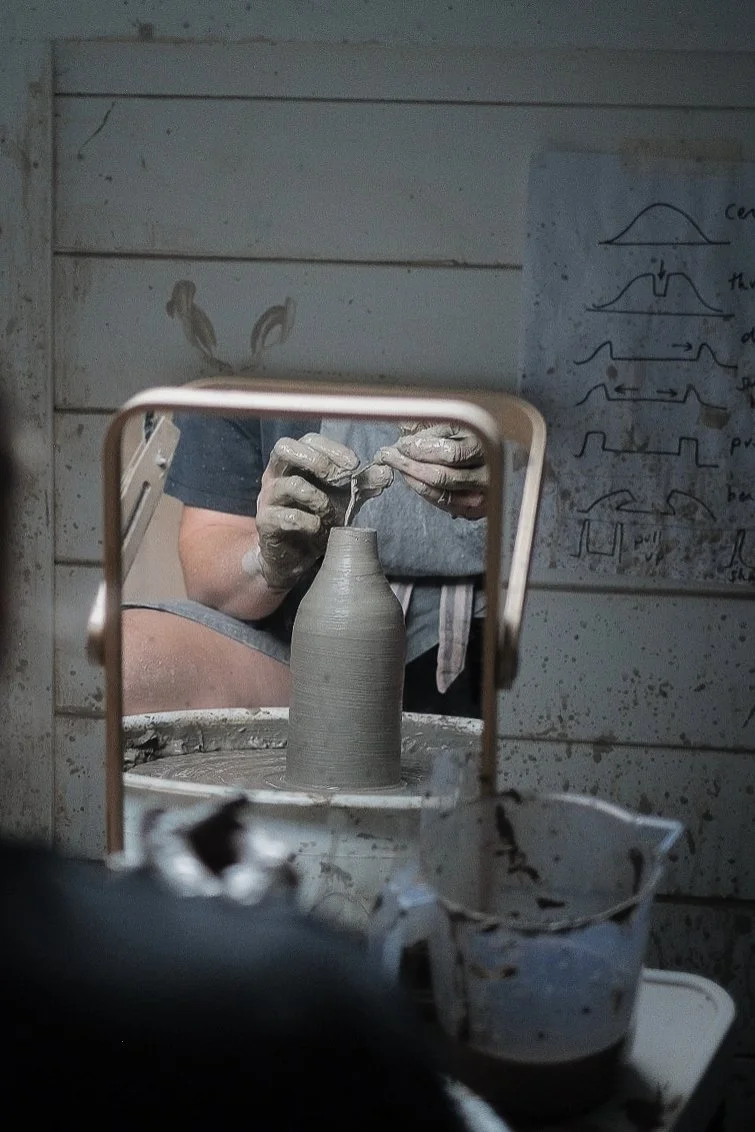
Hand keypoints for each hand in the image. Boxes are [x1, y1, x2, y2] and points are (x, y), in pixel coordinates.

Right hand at [250, 434, 389, 589]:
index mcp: (294, 463)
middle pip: (284, 448)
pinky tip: (319, 530)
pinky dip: (308, 522)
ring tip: (332, 514)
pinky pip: (285, 516)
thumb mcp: (344, 500)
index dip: (332, 448)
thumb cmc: (317, 520)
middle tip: (340, 479)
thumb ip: (364, 485)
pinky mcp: (266, 523)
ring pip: (289, 484)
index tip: (355, 465)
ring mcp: (268, 498)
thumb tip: (387, 471)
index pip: (308, 440)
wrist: (296, 558)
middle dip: (317, 460)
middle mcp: (276, 475)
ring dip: (318, 498)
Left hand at [376, 423, 486, 519]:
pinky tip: (413, 480)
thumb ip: (437, 433)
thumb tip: (408, 443)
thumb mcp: (461, 426)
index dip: (421, 450)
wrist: (505, 458)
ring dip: (414, 480)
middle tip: (390, 456)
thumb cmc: (480, 438)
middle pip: (442, 476)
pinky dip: (425, 492)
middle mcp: (488, 474)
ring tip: (399, 467)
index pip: (449, 453)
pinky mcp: (477, 508)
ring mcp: (483, 494)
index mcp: (486, 447)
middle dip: (410, 465)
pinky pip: (446, 505)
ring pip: (441, 492)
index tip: (401, 445)